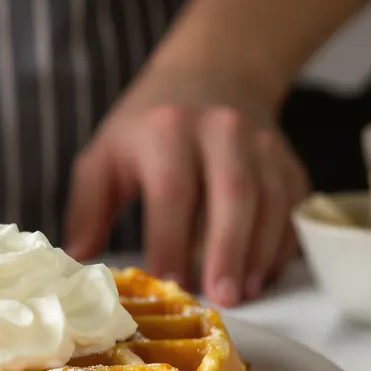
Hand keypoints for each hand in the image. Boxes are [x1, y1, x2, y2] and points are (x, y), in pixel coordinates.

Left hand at [64, 66, 308, 305]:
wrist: (211, 73)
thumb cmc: (148, 127)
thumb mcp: (105, 154)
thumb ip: (88, 207)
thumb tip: (77, 258)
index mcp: (167, 129)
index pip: (172, 189)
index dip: (171, 238)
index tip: (167, 280)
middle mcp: (222, 130)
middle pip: (233, 192)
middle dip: (229, 249)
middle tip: (223, 297)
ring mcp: (262, 143)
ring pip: (271, 200)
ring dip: (260, 252)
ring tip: (245, 293)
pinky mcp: (288, 159)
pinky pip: (292, 206)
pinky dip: (281, 244)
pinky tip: (263, 275)